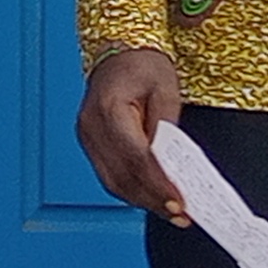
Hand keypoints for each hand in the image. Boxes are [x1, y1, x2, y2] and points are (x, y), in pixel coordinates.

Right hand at [79, 44, 192, 223]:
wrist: (118, 52)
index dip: (158, 184)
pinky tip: (152, 197)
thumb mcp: (165, 90)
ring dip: (143, 201)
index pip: (135, 157)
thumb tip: (173, 166)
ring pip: (112, 182)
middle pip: (121, 176)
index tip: (178, 202)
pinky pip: (109, 175)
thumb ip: (167, 129)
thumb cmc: (142, 64)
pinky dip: (132, 191)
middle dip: (152, 199)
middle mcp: (90, 126)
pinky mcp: (90, 144)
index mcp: (108, 109)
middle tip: (180, 215)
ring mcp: (87, 137)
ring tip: (170, 211)